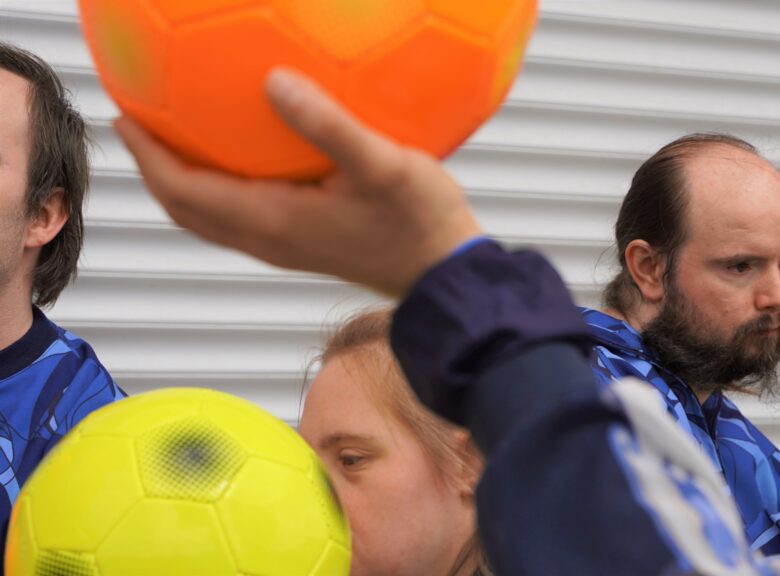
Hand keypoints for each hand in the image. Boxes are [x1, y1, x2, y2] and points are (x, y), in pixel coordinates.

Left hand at [115, 68, 481, 297]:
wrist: (444, 275)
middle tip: (138, 122)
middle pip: (186, 210)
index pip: (185, 192)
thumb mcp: (384, 164)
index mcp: (275, 220)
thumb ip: (328, 124)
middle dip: (154, 169)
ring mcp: (284, 246)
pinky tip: (241, 156)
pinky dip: (218, 189)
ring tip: (174, 139)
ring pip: (210, 217)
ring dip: (182, 181)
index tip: (128, 114)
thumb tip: (274, 79)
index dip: (149, 157)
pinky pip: (239, 216)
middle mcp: (269, 239)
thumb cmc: (422, 223)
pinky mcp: (302, 245)